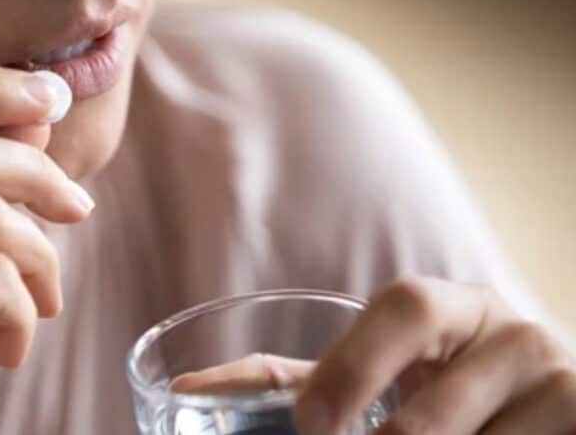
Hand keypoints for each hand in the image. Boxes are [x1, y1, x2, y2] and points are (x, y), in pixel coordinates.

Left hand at [295, 278, 574, 434]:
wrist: (530, 419)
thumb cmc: (436, 395)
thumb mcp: (375, 374)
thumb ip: (297, 380)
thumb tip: (192, 388)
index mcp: (453, 308)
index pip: (405, 309)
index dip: (353, 365)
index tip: (310, 423)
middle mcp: (515, 336)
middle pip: (439, 403)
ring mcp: (561, 386)